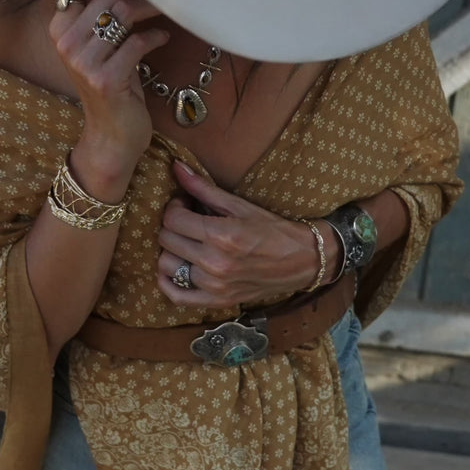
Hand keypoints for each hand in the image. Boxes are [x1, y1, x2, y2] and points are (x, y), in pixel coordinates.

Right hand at [49, 0, 168, 185]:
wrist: (112, 135)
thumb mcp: (101, 44)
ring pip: (124, 13)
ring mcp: (83, 61)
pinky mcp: (105, 79)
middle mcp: (65, 40)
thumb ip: (104, 10)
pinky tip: (163, 36)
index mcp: (59, 26)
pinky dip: (155, 36)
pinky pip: (137, 42)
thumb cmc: (113, 82)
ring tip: (170, 7)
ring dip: (153, 6)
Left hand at [157, 161, 328, 306]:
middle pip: (167, 240)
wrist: (302, 260)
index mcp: (221, 235)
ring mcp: (214, 286)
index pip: (172, 219)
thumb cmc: (273, 229)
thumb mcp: (240, 205)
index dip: (174, 207)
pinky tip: (177, 267)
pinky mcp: (217, 302)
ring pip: (166, 266)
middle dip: (173, 226)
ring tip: (186, 242)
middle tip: (186, 221)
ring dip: (171, 251)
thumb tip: (176, 167)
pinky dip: (167, 282)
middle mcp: (215, 263)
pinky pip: (176, 295)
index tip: (185, 205)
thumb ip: (204, 188)